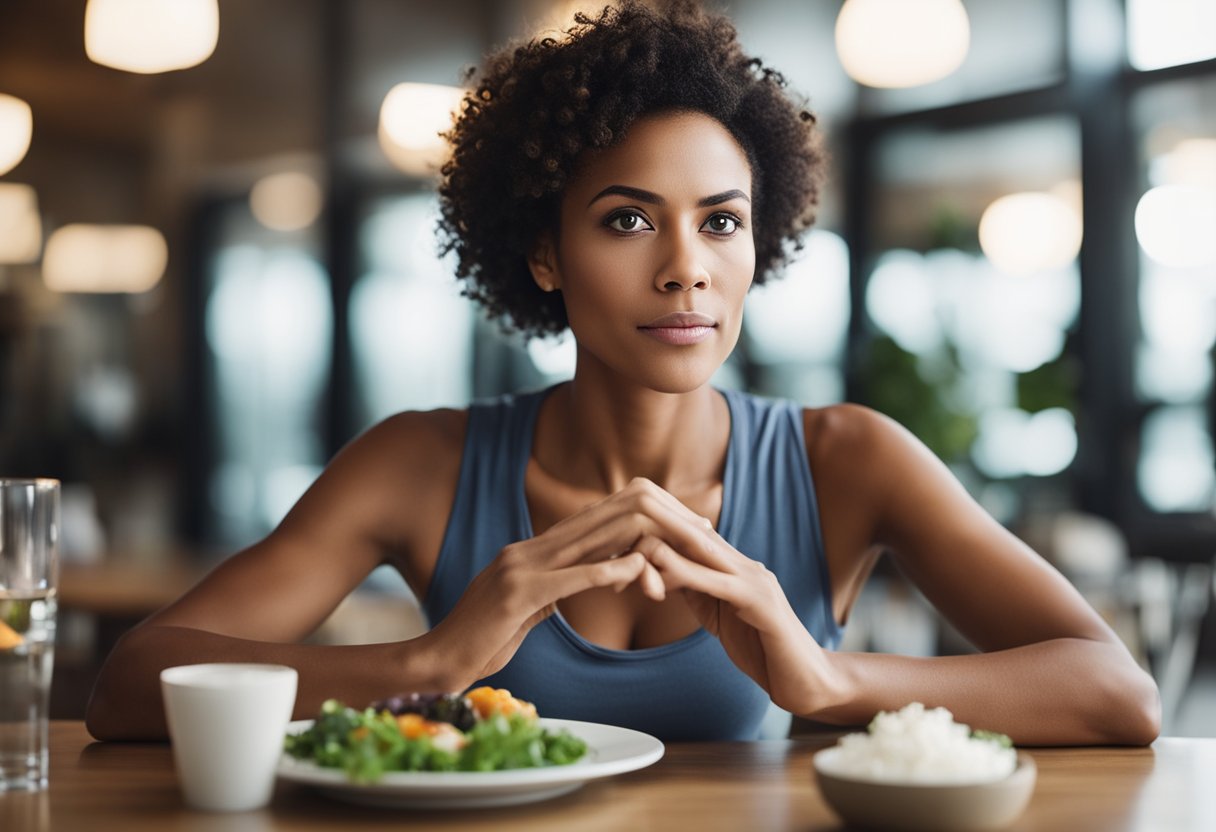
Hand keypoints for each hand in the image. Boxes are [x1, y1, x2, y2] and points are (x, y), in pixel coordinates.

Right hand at [423, 478, 714, 688]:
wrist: (436, 662)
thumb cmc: (481, 642)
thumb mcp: (527, 608)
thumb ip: (556, 588)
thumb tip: (588, 577)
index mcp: (530, 551)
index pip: (594, 523)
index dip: (639, 518)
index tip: (681, 524)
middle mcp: (526, 550)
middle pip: (599, 520)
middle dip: (652, 520)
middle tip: (698, 525)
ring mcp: (518, 568)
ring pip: (589, 542)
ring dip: (639, 540)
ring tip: (681, 542)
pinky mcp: (515, 595)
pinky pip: (568, 579)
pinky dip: (605, 572)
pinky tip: (636, 571)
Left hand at [635, 511, 837, 714]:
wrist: (808, 682)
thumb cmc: (763, 652)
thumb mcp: (720, 616)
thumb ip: (696, 591)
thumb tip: (661, 573)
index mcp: (736, 568)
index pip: (691, 537)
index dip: (656, 531)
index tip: (620, 534)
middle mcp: (746, 566)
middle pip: (694, 534)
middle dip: (655, 527)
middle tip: (618, 525)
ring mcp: (755, 580)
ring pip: (703, 551)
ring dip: (664, 545)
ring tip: (631, 544)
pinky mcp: (761, 602)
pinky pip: (717, 583)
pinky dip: (687, 575)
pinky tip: (661, 576)